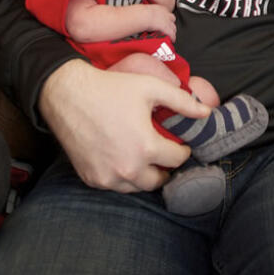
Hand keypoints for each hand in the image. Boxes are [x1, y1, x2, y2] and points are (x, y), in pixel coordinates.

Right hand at [37, 60, 209, 191]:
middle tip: (162, 153)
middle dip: (164, 167)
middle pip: (158, 181)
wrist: (66, 94)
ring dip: (144, 175)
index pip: (177, 160)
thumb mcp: (150, 87)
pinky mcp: (91, 179)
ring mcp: (107, 177)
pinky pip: (115, 185)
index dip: (181, 149)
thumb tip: (207, 113)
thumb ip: (182, 101)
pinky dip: (122, 176)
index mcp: (145, 147)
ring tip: (143, 156)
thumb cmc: (110, 88)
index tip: (178, 143)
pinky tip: (122, 158)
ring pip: (137, 187)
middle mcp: (127, 169)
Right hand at [141, 5, 176, 39]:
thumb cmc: (143, 13)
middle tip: (169, 27)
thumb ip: (149, 13)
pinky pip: (172, 34)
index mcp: (161, 9)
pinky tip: (172, 40)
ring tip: (172, 34)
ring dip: (173, 30)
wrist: (145, 16)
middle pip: (172, 19)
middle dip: (171, 23)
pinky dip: (172, 37)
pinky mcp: (167, 29)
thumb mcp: (147, 10)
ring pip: (174, 27)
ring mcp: (167, 22)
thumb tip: (145, 15)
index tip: (165, 20)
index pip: (167, 13)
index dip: (167, 17)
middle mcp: (166, 15)